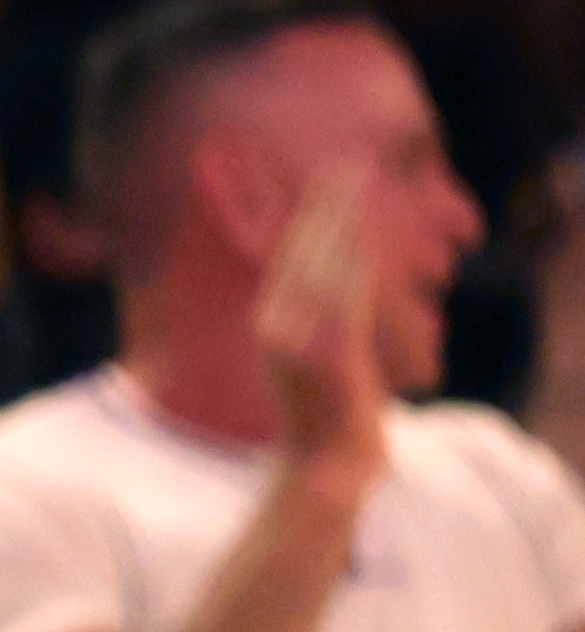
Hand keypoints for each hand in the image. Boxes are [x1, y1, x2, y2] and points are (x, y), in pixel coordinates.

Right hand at [253, 170, 394, 484]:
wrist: (325, 466)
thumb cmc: (324, 423)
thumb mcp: (308, 367)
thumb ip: (312, 327)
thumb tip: (329, 292)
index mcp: (271, 324)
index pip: (289, 258)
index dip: (306, 218)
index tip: (322, 185)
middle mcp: (277, 324)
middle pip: (301, 252)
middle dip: (322, 206)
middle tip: (339, 165)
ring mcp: (300, 338)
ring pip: (321, 265)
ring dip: (338, 221)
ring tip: (352, 184)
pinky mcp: (327, 352)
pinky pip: (342, 296)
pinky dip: (351, 261)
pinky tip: (361, 235)